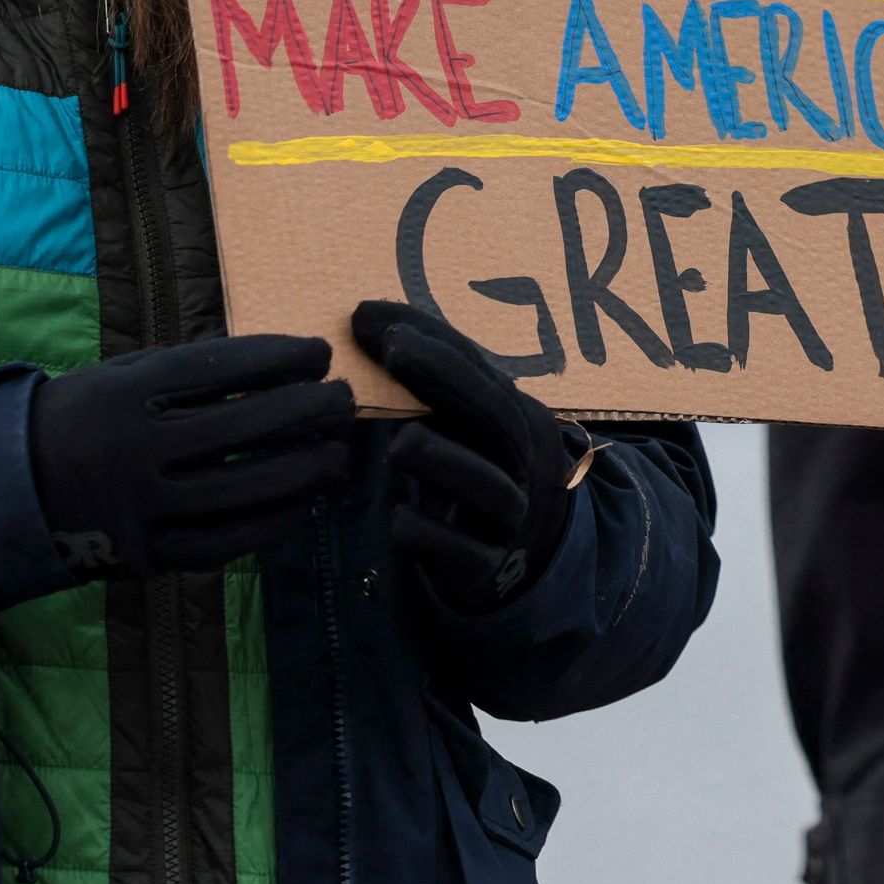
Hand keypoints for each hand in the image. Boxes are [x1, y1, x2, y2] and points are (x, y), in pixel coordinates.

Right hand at [28, 335, 354, 578]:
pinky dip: (273, 522)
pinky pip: (226, 541)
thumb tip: (280, 365)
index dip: (281, 358)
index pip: (223, 368)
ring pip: (243, 489)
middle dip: (306, 411)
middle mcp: (135, 448)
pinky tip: (306, 503)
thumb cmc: (83, 419)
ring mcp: (141, 506)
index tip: (320, 353)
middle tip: (343, 400)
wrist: (10, 488)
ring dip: (304, 470)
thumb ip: (190, 373)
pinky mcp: (148, 553)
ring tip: (339, 453)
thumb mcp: (121, 378)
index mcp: (127, 393)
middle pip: (243, 426)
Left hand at [351, 299, 583, 612]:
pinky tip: (398, 519)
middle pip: (496, 419)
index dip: (437, 343)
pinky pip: (463, 553)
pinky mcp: (484, 568)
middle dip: (447, 379)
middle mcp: (520, 463)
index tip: (377, 318)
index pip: (483, 373)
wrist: (516, 560)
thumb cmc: (473, 472)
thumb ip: (428, 378)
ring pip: (489, 487)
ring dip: (446, 461)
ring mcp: (507, 517)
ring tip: (401, 444)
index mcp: (515, 420)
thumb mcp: (465, 423)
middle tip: (394, 350)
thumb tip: (363, 314)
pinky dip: (433, 535)